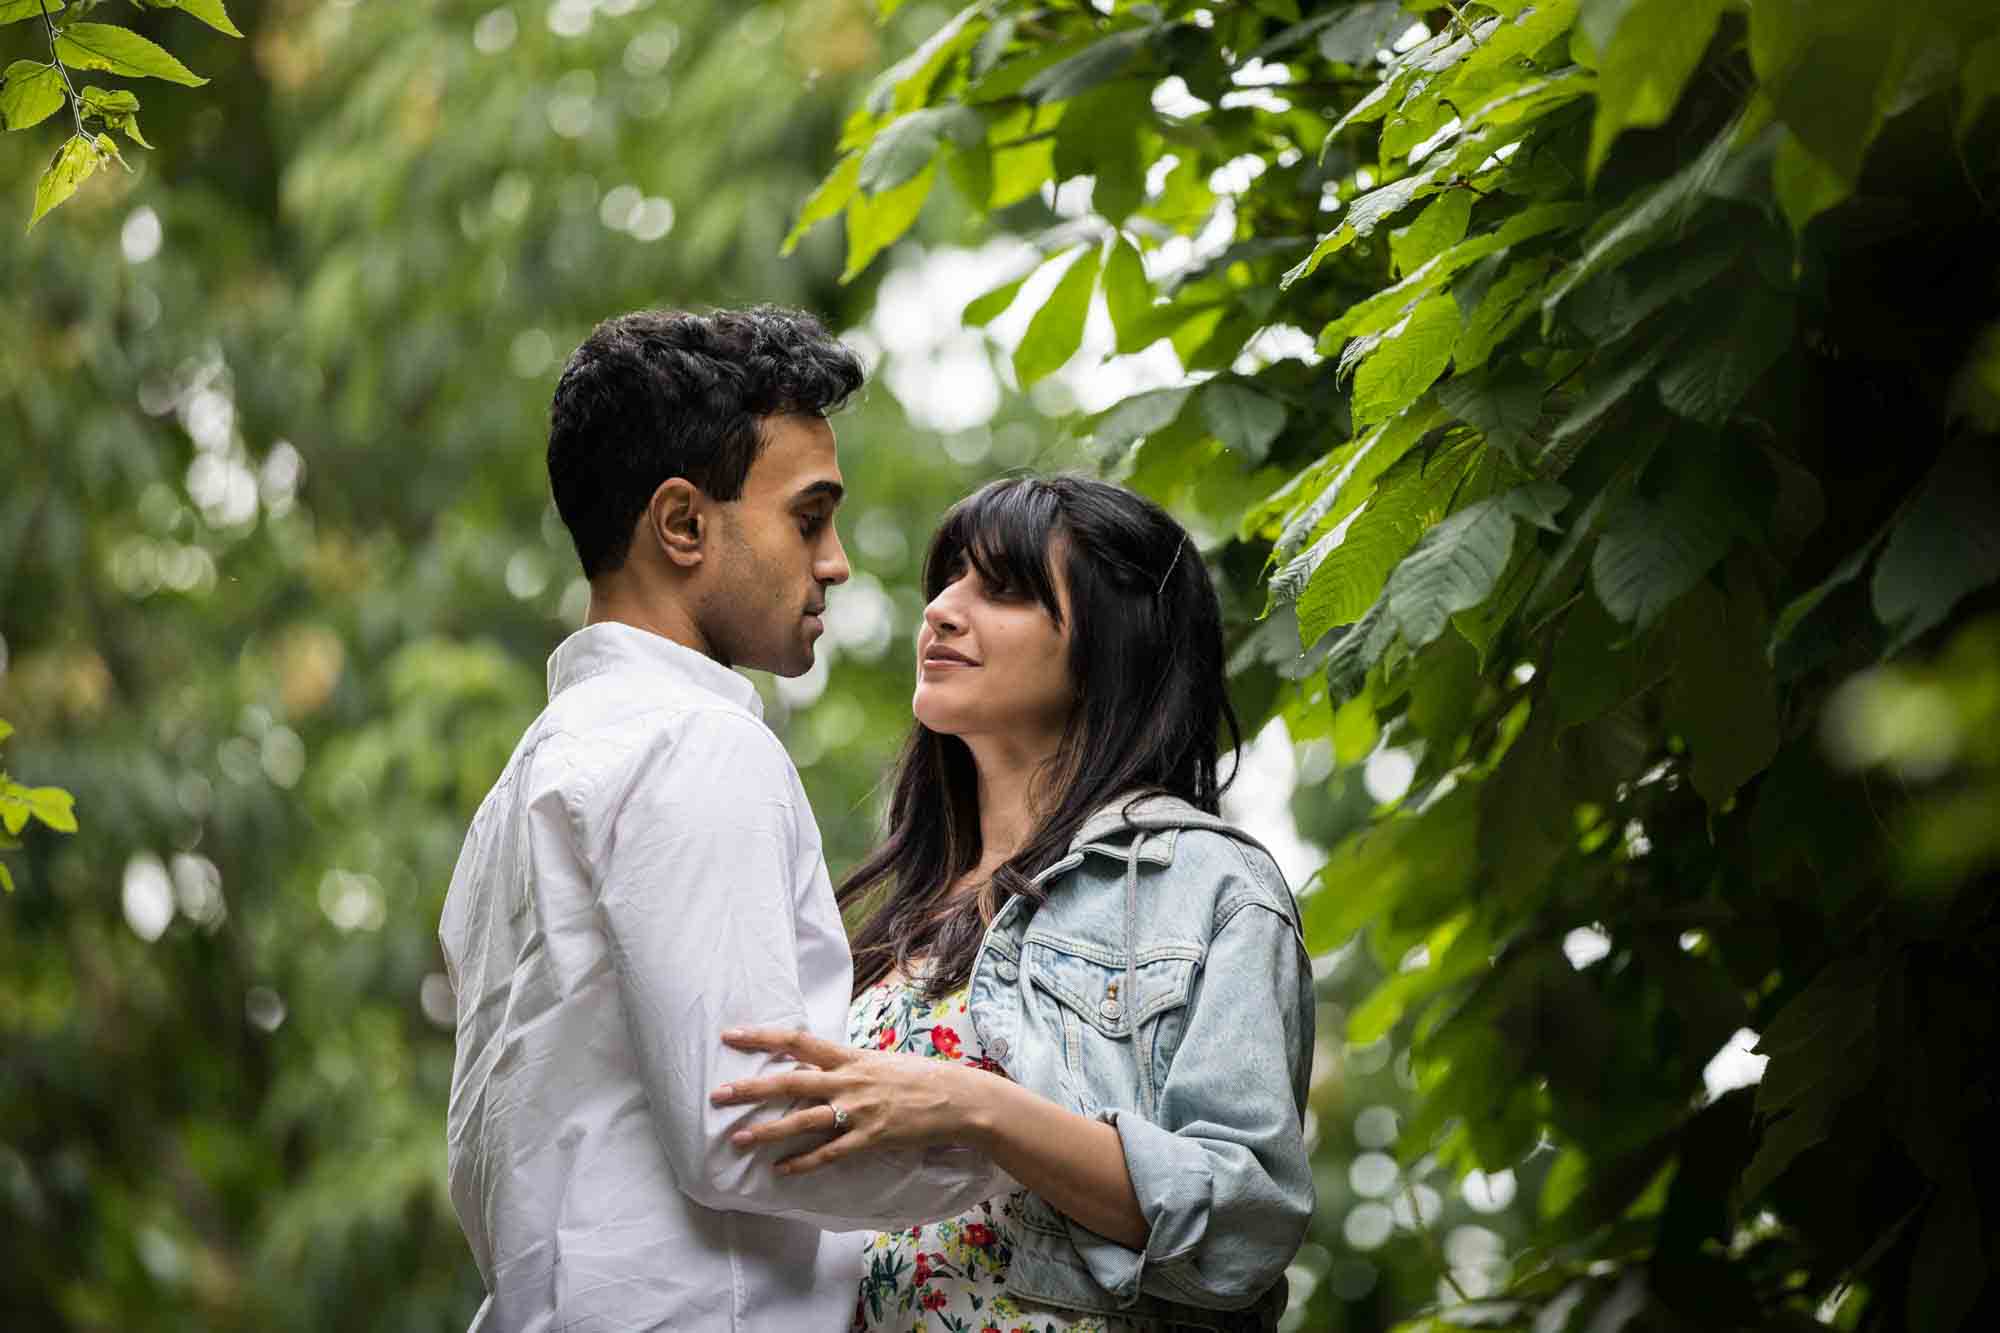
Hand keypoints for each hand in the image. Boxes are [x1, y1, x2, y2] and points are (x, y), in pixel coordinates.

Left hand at [709, 1027, 990, 1174]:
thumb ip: (843, 1065)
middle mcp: (849, 1080)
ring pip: (804, 1121)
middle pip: (791, 1082)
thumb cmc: (918, 1077)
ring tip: (738, 1139)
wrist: (957, 1099)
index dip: (762, 1037)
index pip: (798, 1041)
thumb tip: (809, 1068)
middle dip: (752, 1088)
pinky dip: (803, 1163)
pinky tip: (781, 1171)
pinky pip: (830, 1153)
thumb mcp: (878, 1061)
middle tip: (718, 1093)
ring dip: (768, 1131)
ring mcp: (859, 1111)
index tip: (731, 1035)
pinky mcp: (870, 1138)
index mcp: (850, 1057)